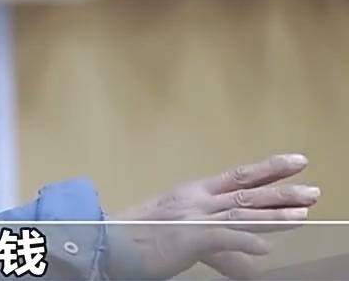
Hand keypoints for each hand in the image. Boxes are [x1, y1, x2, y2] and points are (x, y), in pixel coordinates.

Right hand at [108, 153, 319, 279]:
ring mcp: (192, 217)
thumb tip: (253, 259)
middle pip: (246, 193)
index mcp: (193, 194)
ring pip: (240, 213)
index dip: (269, 169)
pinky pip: (220, 239)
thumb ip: (222, 247)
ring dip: (273, 216)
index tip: (295, 162)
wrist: (107, 240)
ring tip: (302, 215)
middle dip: (282, 192)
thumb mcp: (182, 235)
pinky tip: (266, 248)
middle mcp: (196, 201)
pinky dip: (244, 242)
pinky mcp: (185, 238)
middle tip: (314, 191)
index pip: (238, 177)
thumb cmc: (140, 238)